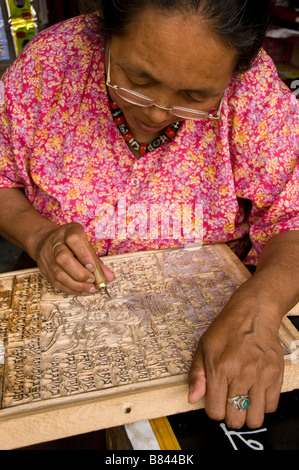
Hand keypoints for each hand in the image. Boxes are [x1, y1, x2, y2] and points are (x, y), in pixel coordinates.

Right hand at [33, 222, 113, 294]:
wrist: (45, 241)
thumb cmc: (71, 243)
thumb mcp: (85, 244)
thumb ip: (97, 260)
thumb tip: (109, 277)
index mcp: (68, 231)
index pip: (74, 239)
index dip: (84, 254)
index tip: (92, 267)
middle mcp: (55, 243)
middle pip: (63, 258)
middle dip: (80, 273)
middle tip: (92, 280)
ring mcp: (48, 257)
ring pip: (59, 274)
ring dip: (77, 285)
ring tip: (90, 289)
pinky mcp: (45, 270)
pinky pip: (57, 283)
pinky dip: (72, 290)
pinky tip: (82, 291)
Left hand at [188, 286, 283, 428]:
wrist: (253, 313)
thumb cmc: (226, 329)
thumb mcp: (203, 347)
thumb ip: (196, 375)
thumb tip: (193, 398)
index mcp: (219, 368)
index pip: (215, 411)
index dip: (213, 410)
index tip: (216, 401)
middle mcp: (241, 374)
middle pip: (235, 419)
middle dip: (230, 415)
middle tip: (229, 403)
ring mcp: (261, 376)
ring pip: (255, 418)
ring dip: (247, 414)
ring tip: (243, 401)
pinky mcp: (275, 375)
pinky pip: (271, 406)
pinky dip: (262, 405)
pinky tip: (256, 393)